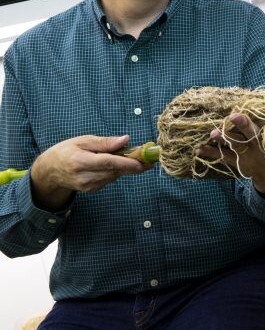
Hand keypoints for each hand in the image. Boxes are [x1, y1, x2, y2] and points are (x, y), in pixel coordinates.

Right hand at [31, 134, 149, 209]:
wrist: (50, 171)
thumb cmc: (66, 151)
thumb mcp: (83, 141)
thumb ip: (105, 142)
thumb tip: (125, 140)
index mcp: (81, 162)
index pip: (108, 163)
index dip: (126, 163)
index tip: (142, 162)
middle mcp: (84, 177)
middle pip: (115, 171)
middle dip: (133, 164)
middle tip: (149, 156)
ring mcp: (88, 186)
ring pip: (114, 176)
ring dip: (126, 167)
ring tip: (134, 156)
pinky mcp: (91, 190)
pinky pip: (110, 179)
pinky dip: (116, 171)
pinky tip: (116, 164)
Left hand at [197, 113, 264, 194]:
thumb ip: (257, 125)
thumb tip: (242, 106)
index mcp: (263, 137)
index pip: (255, 128)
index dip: (245, 122)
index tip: (235, 115)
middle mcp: (255, 145)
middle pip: (248, 134)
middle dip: (241, 125)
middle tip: (231, 117)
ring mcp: (245, 155)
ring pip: (235, 145)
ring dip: (223, 139)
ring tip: (212, 133)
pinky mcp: (236, 162)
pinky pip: (223, 156)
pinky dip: (210, 152)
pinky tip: (199, 149)